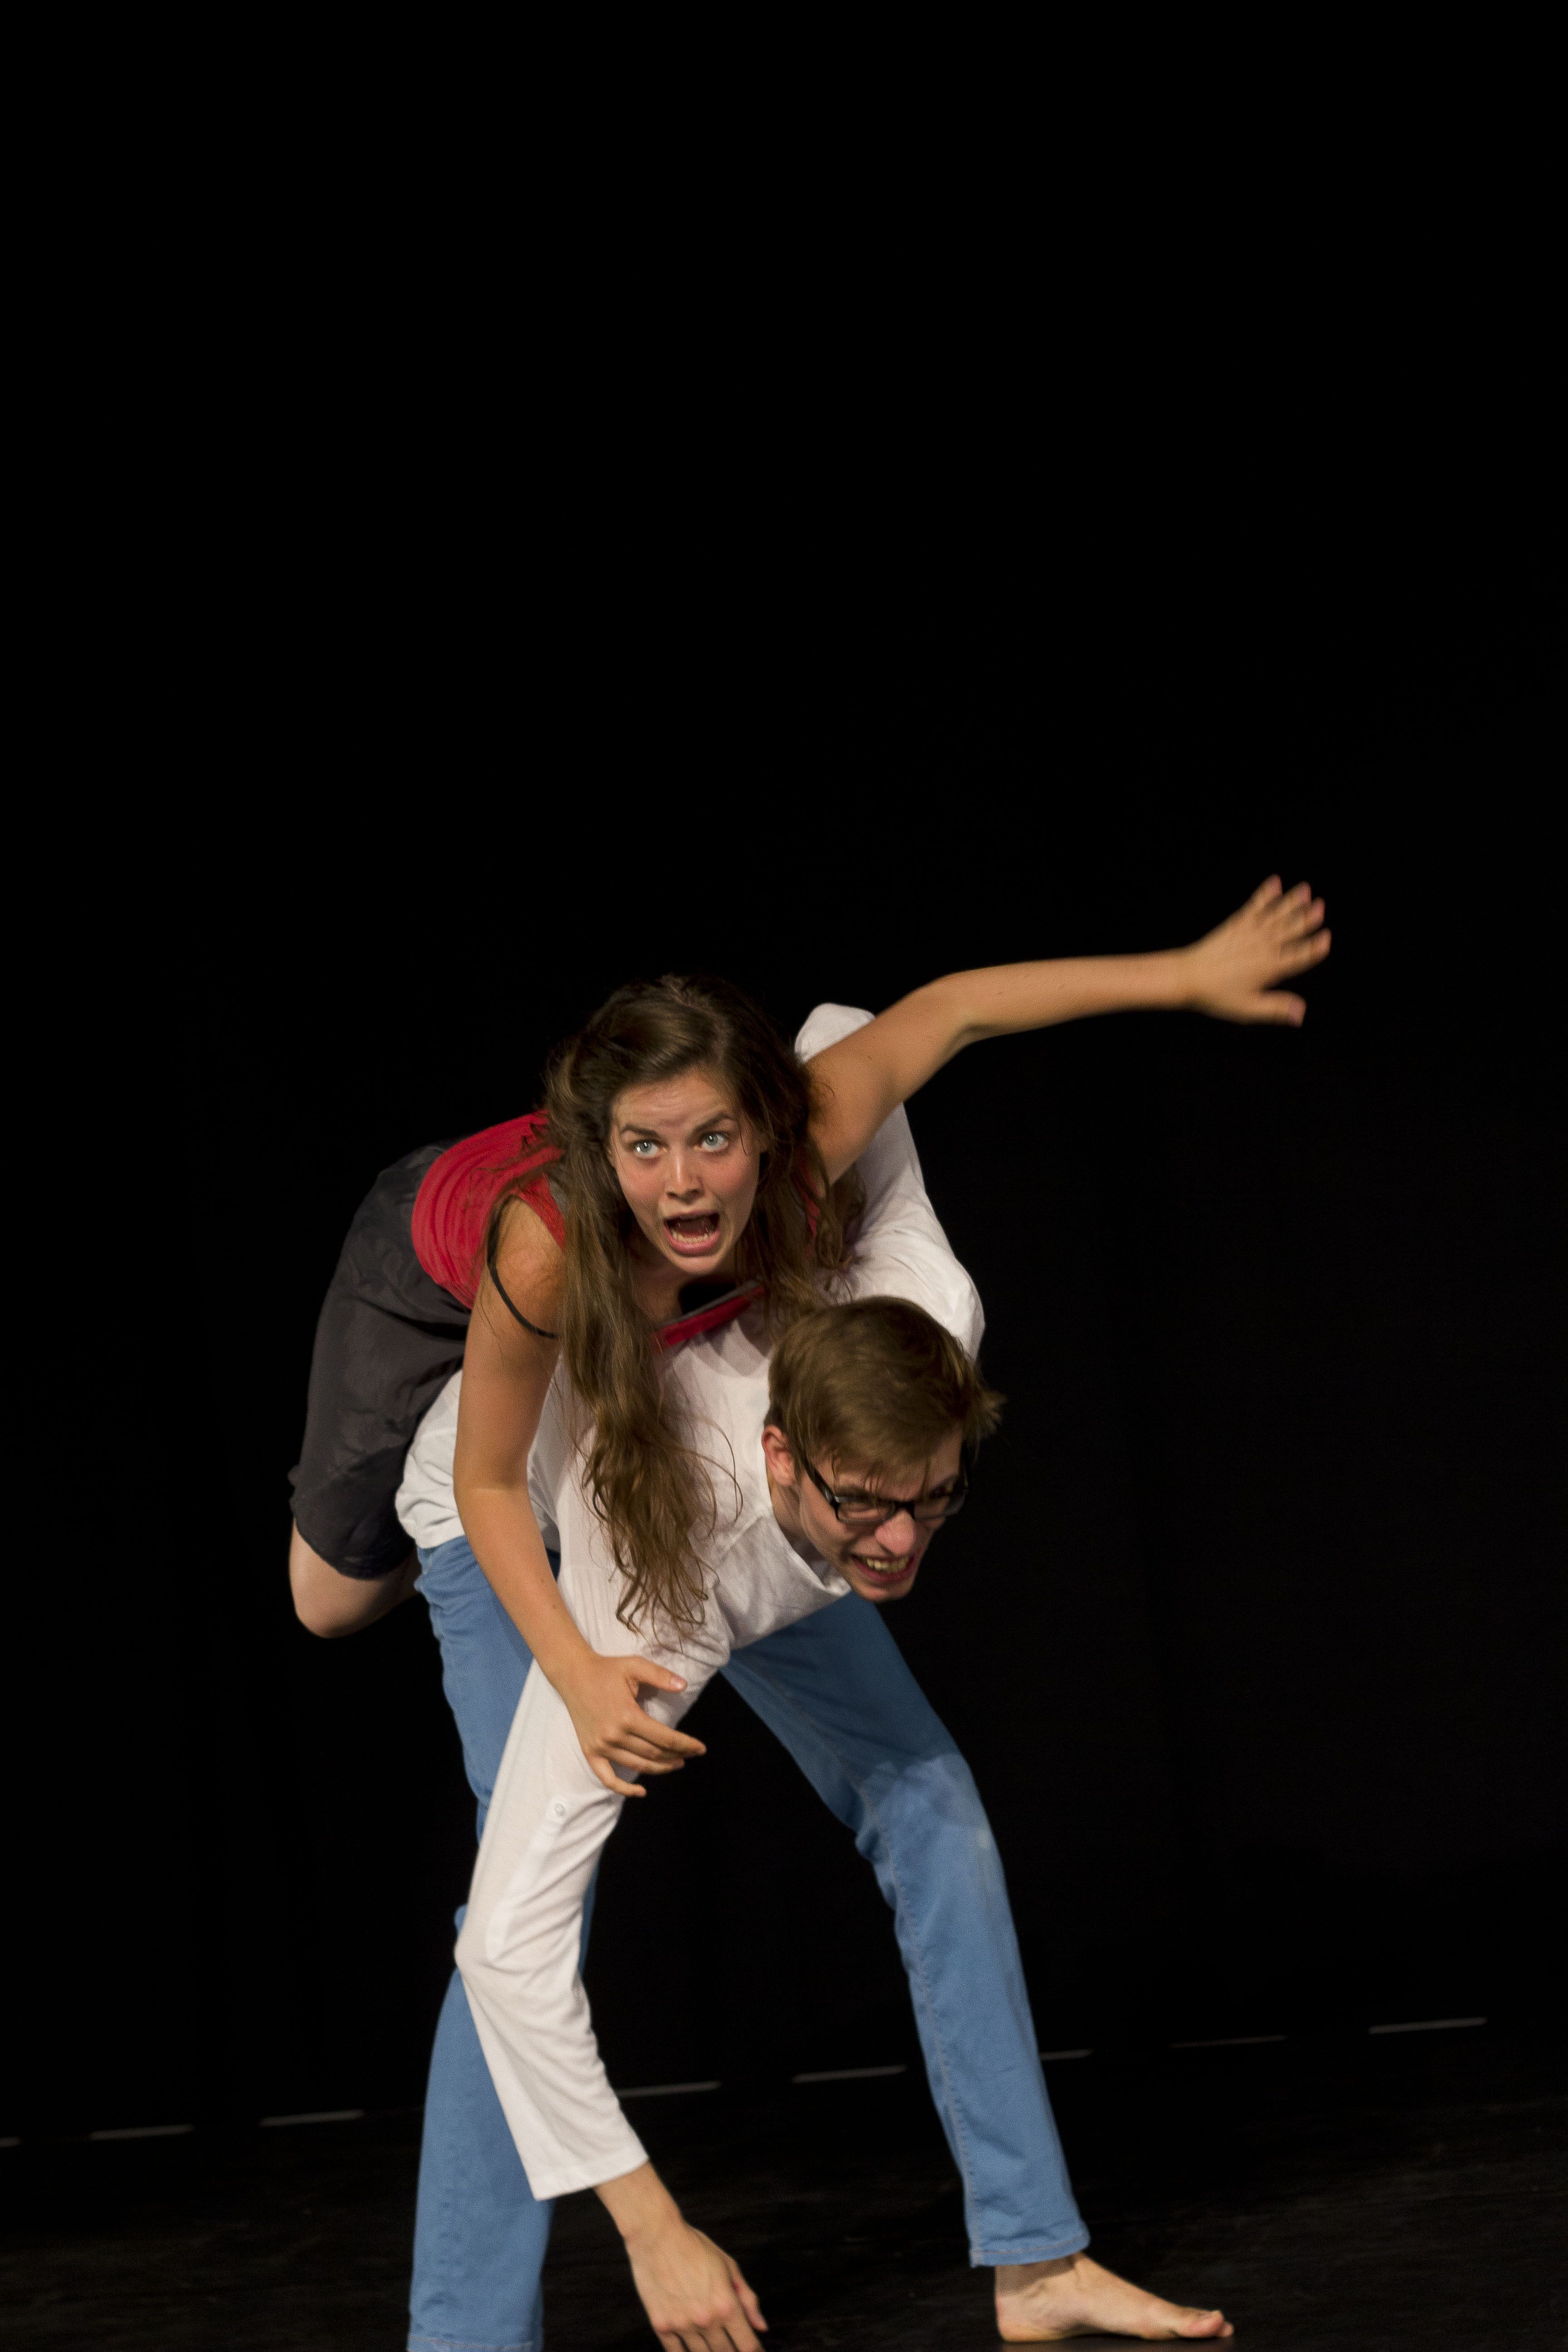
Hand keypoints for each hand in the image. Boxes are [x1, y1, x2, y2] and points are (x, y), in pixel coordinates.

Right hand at [559, 1649, 706, 1796]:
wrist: (573, 1674)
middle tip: (690, 1755)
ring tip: (675, 1765)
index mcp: (627, 1716)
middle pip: (653, 1753)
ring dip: (659, 1769)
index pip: (664, 1737)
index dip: (685, 1745)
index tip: (700, 1749)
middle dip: (676, 1756)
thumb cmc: (606, 1670)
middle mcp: (614, 1735)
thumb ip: (660, 1676)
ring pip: (637, 1765)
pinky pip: (607, 1778)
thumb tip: (684, 1686)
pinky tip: (641, 1791)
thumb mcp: (635, 1666)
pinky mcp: (590, 1752)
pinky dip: (624, 1789)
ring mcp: (601, 1746)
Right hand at [627, 2213, 766, 2350]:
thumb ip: (748, 2299)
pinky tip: (692, 2348)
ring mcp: (682, 2325)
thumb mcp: (729, 2266)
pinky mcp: (661, 2326)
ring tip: (714, 2346)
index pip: (747, 2344)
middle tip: (734, 2347)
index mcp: (726, 2304)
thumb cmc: (695, 2247)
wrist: (657, 2236)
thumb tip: (762, 2326)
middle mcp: (706, 2319)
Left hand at [1182, 876, 1329, 1023]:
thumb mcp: (1247, 1008)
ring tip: (1305, 890)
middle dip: (1307, 919)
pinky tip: (1274, 883)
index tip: (1326, 938)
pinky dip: (1264, 895)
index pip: (1298, 957)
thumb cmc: (1216, 996)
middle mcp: (1262, 947)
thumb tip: (1301, 1014)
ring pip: (1276, 915)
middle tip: (1321, 906)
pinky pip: (1254, 906)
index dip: (1313, 949)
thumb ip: (1275, 1008)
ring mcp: (1249, 933)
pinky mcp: (1236, 925)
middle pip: (1290, 931)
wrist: (1187, 977)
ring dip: (1291, 902)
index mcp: (1269, 968)